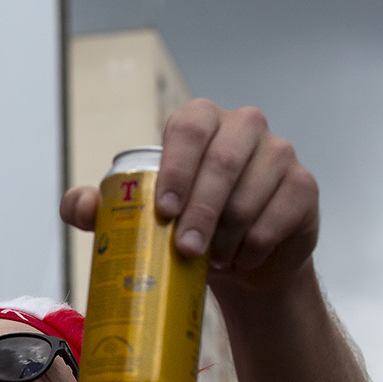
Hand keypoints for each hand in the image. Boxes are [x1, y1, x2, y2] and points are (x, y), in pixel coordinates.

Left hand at [60, 98, 319, 293]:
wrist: (239, 260)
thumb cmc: (184, 225)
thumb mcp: (138, 218)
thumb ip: (101, 208)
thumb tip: (79, 206)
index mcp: (200, 121)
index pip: (188, 129)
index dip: (177, 168)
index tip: (164, 210)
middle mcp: (243, 127)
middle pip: (222, 162)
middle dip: (200, 211)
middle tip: (184, 250)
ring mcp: (279, 153)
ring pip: (250, 195)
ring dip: (225, 236)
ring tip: (209, 259)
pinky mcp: (303, 187)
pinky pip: (277, 219)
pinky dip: (253, 247)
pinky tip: (240, 257)